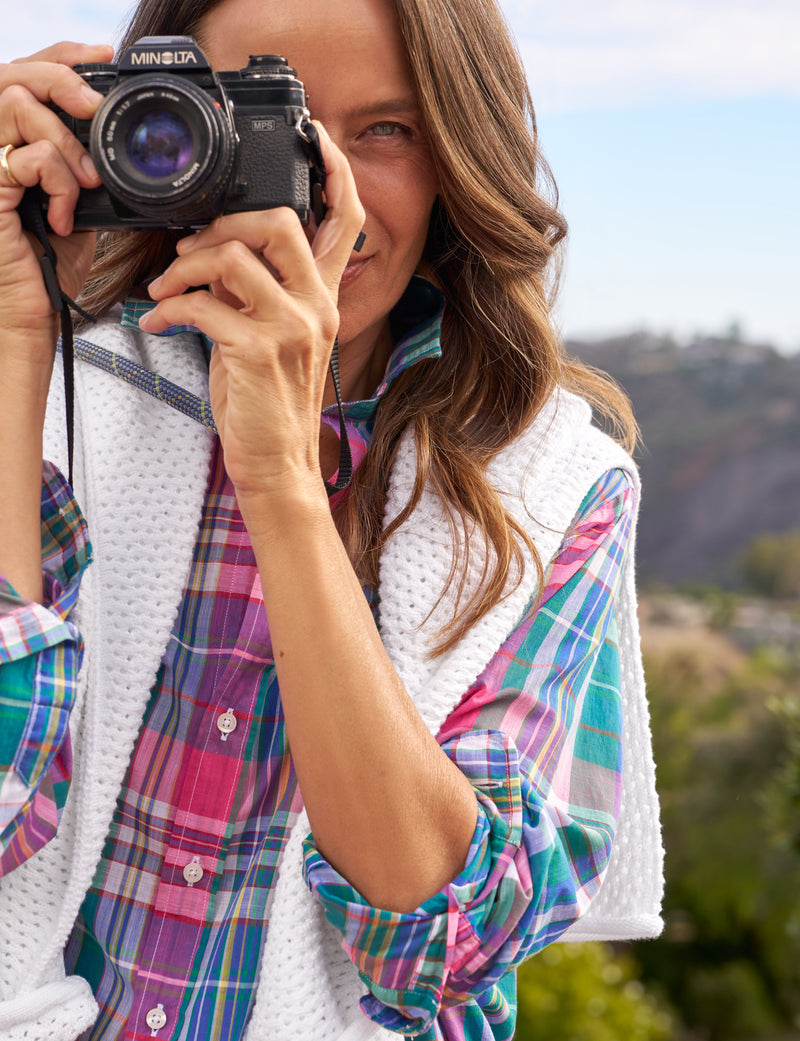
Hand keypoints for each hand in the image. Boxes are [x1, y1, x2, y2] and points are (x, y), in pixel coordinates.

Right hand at [0, 42, 111, 350]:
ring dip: (66, 142)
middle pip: (13, 74)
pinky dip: (59, 183)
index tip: (102, 58)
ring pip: (18, 104)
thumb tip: (110, 138)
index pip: (25, 77)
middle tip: (94, 107)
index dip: (60, 56)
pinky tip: (63, 218)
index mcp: (10, 143)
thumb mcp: (77, 204)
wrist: (34, 312)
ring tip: (86, 183)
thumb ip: (81, 166)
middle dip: (60, 77)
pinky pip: (29, 155)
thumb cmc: (49, 265)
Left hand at [141, 123, 365, 503]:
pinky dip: (169, 308)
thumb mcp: (269, 338)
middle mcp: (317, 307)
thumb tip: (215, 253)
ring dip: (184, 265)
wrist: (277, 463)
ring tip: (165, 288)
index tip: (314, 137)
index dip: (334, 170)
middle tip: (191, 246)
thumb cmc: (268, 403)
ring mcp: (292, 328)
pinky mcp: (259, 351)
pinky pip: (204, 305)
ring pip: (235, 256)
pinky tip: (159, 319)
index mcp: (324, 298)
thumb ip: (254, 290)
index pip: (345, 220)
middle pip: (281, 220)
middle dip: (223, 221)